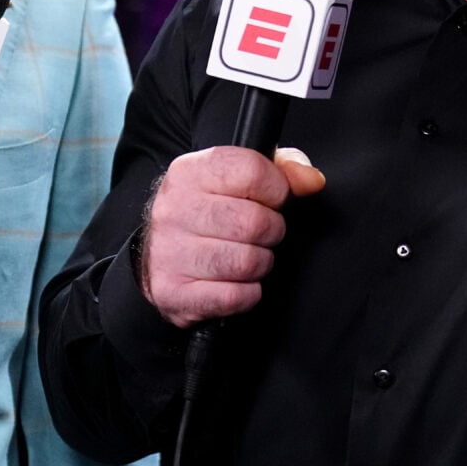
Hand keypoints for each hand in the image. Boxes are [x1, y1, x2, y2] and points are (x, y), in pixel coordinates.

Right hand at [140, 146, 325, 326]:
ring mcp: (169, 252)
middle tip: (260, 234)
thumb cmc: (208, 211)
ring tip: (246, 255)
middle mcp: (174, 210)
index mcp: (190, 172)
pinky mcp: (172, 292)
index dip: (277, 190)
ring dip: (260, 263)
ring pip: (247, 262)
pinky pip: (234, 297)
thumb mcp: (238, 176)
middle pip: (255, 222)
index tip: (272, 200)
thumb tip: (310, 181)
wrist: (155, 253)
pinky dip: (246, 293)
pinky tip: (235, 281)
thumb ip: (283, 168)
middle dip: (271, 231)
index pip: (253, 172)